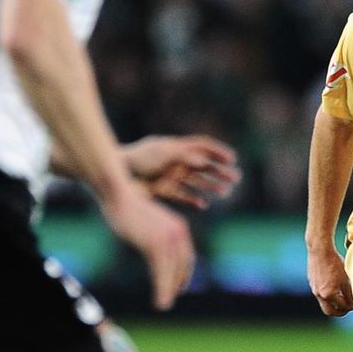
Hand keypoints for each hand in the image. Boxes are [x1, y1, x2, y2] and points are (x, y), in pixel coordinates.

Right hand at [101, 187, 194, 310]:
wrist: (117, 195)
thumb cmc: (125, 206)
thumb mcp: (146, 222)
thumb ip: (152, 235)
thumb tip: (150, 247)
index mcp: (178, 226)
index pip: (185, 255)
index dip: (183, 273)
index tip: (179, 286)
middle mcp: (178, 232)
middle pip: (182, 265)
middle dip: (177, 284)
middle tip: (170, 299)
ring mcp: (167, 239)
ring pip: (172, 272)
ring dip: (169, 292)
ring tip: (163, 305)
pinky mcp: (155, 245)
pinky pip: (162, 273)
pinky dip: (162, 290)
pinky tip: (159, 301)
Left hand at [123, 135, 239, 209]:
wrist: (116, 173)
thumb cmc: (138, 158)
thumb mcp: (161, 153)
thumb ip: (183, 155)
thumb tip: (203, 160)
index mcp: (177, 148)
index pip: (203, 146)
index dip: (219, 152)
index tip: (233, 159)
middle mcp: (176, 161)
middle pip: (204, 165)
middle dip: (220, 171)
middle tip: (236, 179)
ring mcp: (171, 176)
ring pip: (196, 181)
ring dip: (211, 186)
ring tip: (224, 193)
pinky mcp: (163, 189)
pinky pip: (183, 195)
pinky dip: (193, 200)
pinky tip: (203, 205)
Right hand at [308, 246, 352, 316]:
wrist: (320, 250)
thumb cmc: (335, 262)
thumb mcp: (346, 277)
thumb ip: (350, 291)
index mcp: (329, 294)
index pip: (343, 306)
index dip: (352, 306)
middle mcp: (320, 294)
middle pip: (330, 311)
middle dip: (340, 312)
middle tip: (348, 308)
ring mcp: (314, 289)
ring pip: (325, 302)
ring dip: (333, 302)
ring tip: (342, 297)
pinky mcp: (312, 283)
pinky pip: (320, 293)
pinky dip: (328, 294)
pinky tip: (334, 286)